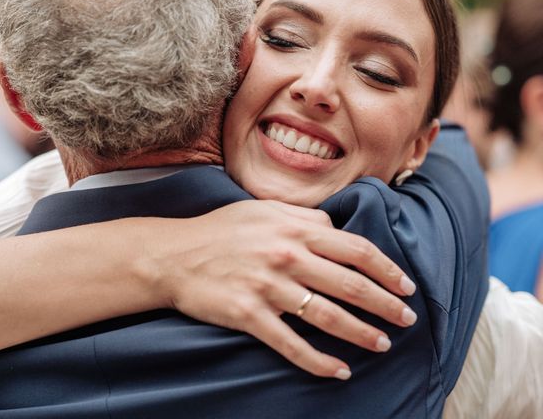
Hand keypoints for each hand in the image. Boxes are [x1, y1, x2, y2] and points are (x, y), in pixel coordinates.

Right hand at [149, 200, 417, 378]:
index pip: (355, 249)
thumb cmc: (220, 230)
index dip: (386, 268)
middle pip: (349, 284)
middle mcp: (286, 257)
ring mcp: (268, 287)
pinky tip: (339, 371)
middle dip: (385, 304)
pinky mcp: (249, 315)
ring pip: (327, 316)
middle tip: (406, 320)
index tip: (406, 285)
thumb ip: (303, 218)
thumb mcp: (263, 209)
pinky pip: (292, 344)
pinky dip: (319, 362)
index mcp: (293, 229)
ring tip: (382, 344)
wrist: (174, 255)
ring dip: (361, 333)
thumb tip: (337, 229)